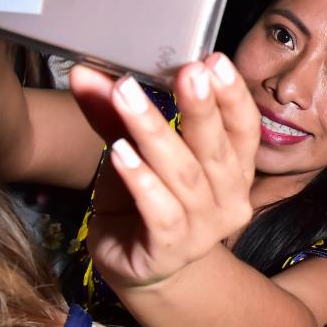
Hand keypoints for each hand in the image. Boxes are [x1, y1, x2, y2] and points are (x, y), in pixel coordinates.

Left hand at [77, 54, 260, 288]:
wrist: (137, 266)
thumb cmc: (145, 200)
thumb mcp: (135, 149)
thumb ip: (115, 113)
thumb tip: (83, 70)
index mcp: (233, 168)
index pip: (244, 128)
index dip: (232, 96)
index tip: (214, 61)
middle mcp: (229, 198)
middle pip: (215, 148)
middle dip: (200, 106)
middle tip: (187, 70)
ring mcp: (204, 229)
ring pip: (184, 175)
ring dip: (155, 133)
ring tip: (127, 96)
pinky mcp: (171, 251)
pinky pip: (160, 212)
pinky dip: (141, 181)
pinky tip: (120, 154)